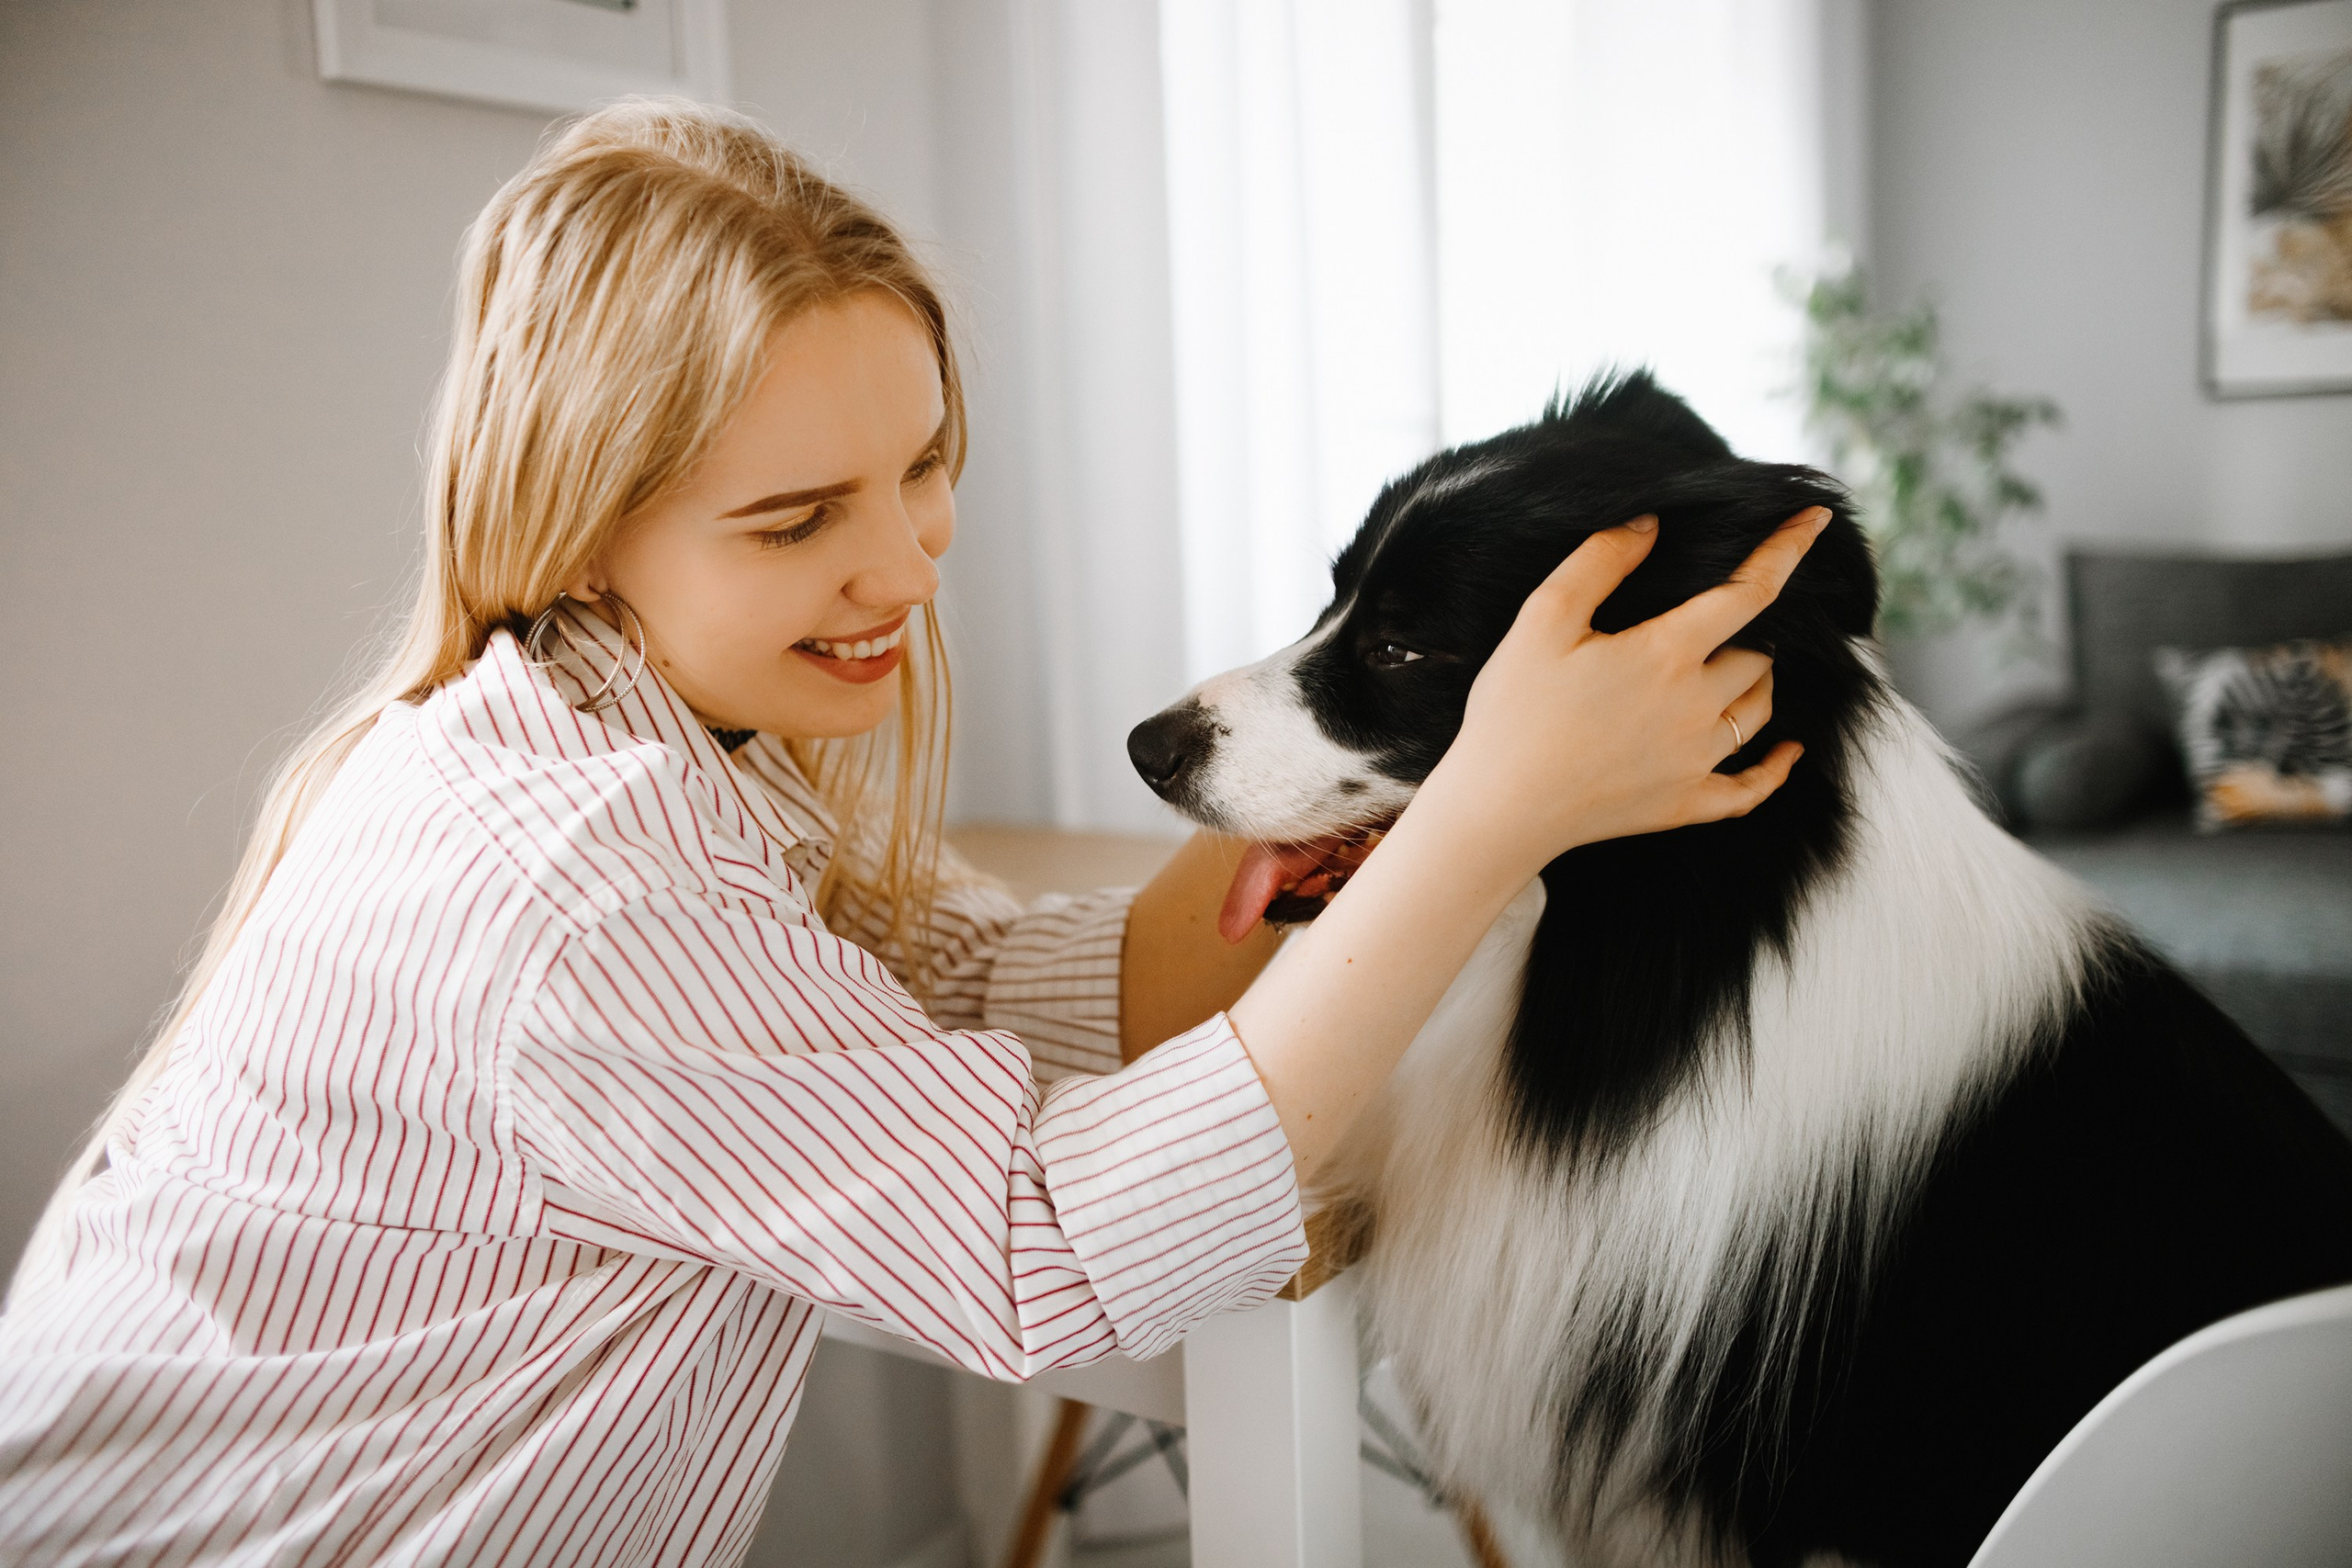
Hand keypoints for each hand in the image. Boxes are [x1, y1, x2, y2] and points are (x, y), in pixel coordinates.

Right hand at [1419, 507, 1824, 873]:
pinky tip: (1789, 751)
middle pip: (1757, 655)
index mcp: (1666, 653)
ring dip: (1757, 682)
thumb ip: (1599, 562)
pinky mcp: (1684, 805)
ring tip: (1738, 668)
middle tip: (1717, 620)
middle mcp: (1696, 707)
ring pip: (1759, 710)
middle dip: (1747, 630)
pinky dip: (1776, 767)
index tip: (1813, 517)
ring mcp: (1696, 761)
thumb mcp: (1542, 620)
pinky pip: (1752, 789)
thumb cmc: (1514, 712)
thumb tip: (1650, 523)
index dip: (1785, 549)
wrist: (1498, 809)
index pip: (1749, 591)